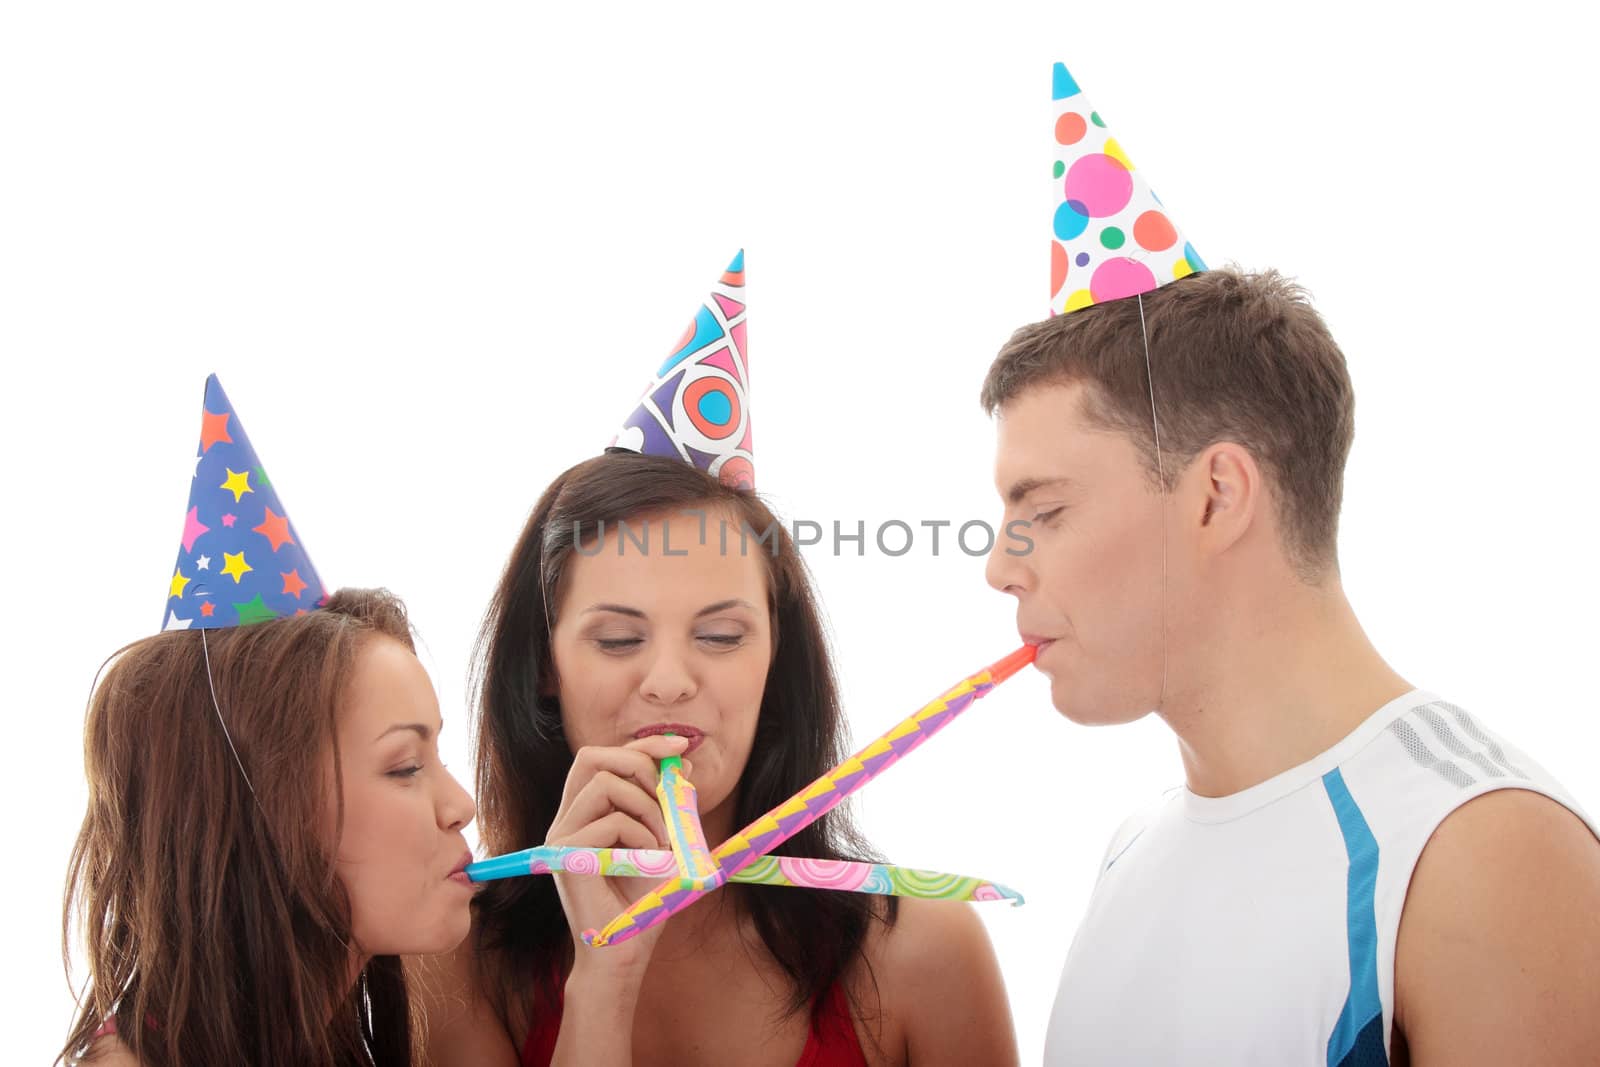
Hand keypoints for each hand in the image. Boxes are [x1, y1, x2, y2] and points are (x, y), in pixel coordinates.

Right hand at [545, 734, 691, 985]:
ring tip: (662, 840)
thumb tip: (682, 762)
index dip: (642, 744)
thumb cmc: (643, 899)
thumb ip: (669, 804)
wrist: (626, 951)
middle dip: (638, 760)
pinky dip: (641, 835)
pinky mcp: (564, 856)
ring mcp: (560, 837)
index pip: (604, 758)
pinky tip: (648, 860)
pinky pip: (611, 821)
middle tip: (669, 790)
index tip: (680, 746)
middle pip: (590, 757)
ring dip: (646, 805)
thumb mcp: (665, 841)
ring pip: (603, 784)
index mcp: (585, 813)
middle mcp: (566, 820)